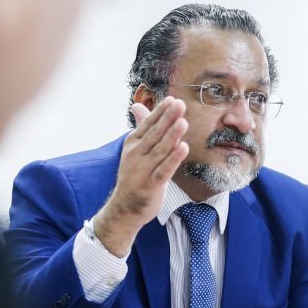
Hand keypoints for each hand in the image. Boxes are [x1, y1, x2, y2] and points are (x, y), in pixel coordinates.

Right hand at [92, 97, 188, 256]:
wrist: (124, 208)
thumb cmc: (134, 176)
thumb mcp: (134, 150)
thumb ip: (142, 127)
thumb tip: (138, 105)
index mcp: (132, 144)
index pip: (148, 124)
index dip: (160, 112)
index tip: (172, 99)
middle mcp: (135, 155)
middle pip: (154, 134)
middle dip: (167, 119)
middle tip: (180, 104)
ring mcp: (142, 170)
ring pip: (160, 150)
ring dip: (172, 136)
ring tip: (183, 122)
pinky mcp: (151, 185)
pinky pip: (164, 170)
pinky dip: (174, 159)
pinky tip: (183, 148)